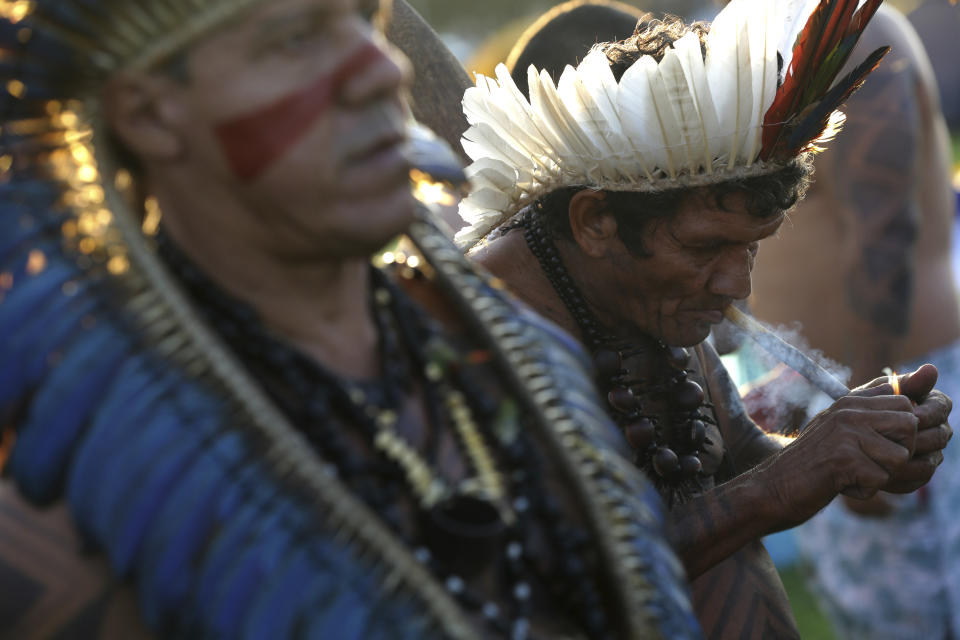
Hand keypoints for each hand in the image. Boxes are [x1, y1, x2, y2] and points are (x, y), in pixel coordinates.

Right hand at [756, 383, 919, 527]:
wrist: (774, 486)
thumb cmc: (811, 462)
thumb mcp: (839, 430)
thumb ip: (871, 411)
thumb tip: (916, 389)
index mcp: (849, 402)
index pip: (904, 404)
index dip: (901, 432)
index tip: (878, 446)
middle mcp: (847, 412)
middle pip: (909, 426)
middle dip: (898, 451)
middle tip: (867, 462)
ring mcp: (845, 433)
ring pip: (900, 456)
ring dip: (880, 474)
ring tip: (851, 473)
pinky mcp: (843, 459)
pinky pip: (881, 479)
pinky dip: (863, 490)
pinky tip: (839, 484)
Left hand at [865, 364, 951, 492]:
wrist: (843, 440)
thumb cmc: (862, 410)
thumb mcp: (875, 393)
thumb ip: (902, 383)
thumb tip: (931, 369)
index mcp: (929, 405)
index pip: (942, 406)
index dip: (930, 412)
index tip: (913, 415)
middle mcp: (935, 429)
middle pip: (940, 434)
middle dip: (917, 436)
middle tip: (898, 437)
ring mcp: (930, 452)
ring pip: (931, 459)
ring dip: (908, 456)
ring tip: (886, 453)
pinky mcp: (919, 472)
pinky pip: (919, 476)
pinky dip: (901, 474)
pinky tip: (882, 469)